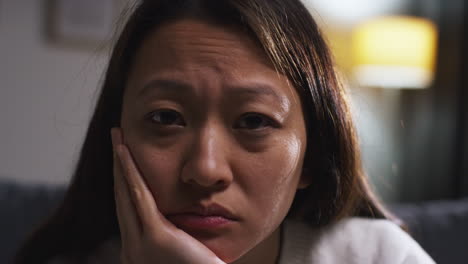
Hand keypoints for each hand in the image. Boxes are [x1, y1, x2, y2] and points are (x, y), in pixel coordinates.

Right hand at [111, 128, 224, 263]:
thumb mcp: (188, 253)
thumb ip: (180, 237)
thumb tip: (185, 219)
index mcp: (140, 251)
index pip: (130, 209)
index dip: (125, 181)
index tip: (125, 159)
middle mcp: (133, 248)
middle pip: (122, 197)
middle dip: (118, 167)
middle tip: (116, 139)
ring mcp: (139, 244)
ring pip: (126, 192)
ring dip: (120, 162)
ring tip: (117, 137)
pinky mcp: (154, 237)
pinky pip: (138, 195)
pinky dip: (129, 171)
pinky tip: (124, 151)